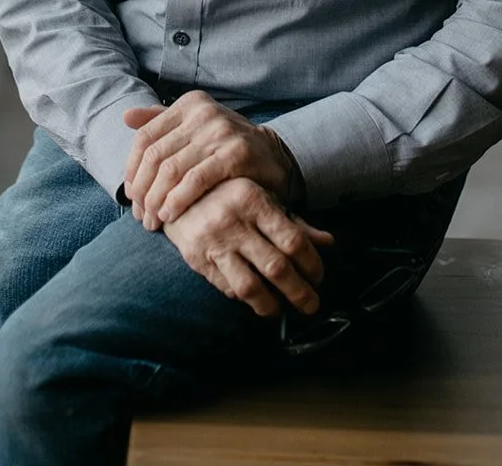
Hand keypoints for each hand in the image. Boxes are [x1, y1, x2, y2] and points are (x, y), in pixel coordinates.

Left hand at [123, 91, 290, 228]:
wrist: (274, 158)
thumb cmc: (226, 147)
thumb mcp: (195, 128)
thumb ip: (161, 122)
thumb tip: (126, 116)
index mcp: (189, 104)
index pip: (145, 138)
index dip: (132, 170)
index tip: (130, 196)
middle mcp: (203, 113)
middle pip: (155, 156)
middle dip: (142, 191)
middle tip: (140, 216)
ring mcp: (220, 131)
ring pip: (171, 170)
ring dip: (156, 200)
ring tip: (153, 220)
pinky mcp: (235, 153)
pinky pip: (195, 180)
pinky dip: (178, 200)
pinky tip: (170, 214)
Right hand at [163, 177, 332, 318]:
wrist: (174, 192)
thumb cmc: (227, 194)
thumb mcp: (261, 197)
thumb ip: (294, 221)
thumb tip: (328, 243)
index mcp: (254, 200)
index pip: (293, 241)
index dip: (312, 265)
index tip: (318, 277)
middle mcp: (234, 221)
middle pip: (276, 268)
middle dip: (300, 293)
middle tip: (311, 305)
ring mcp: (214, 243)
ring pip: (251, 286)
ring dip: (272, 305)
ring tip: (282, 310)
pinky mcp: (197, 260)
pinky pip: (228, 288)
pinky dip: (246, 299)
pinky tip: (257, 300)